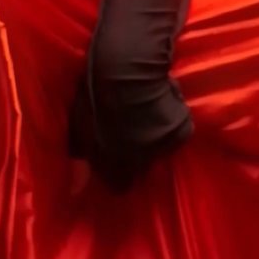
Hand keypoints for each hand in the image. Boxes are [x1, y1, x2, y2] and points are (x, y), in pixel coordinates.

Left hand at [66, 61, 193, 193]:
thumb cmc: (96, 96)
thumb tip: (75, 191)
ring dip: (152, 138)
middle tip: (128, 132)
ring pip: (158, 150)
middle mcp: (144, 160)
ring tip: (143, 116)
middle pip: (140, 168)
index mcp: (117, 162)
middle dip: (134, 156)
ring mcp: (165, 146)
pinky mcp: (182, 130)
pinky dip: (169, 124)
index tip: (112, 162)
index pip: (120, 185)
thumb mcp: (80, 127)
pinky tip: (159, 107)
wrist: (127, 66)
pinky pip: (175, 134)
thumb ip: (80, 160)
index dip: (116, 175)